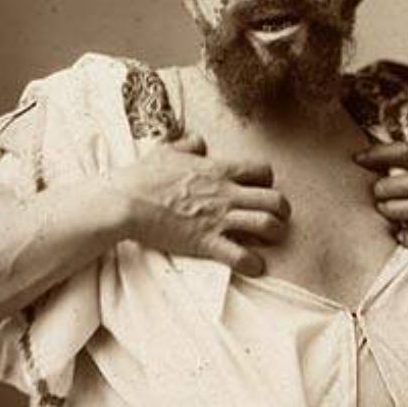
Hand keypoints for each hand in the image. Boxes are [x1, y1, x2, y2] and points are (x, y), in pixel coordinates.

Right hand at [111, 134, 289, 275]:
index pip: (263, 170)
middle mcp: (225, 193)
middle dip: (282, 211)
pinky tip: (253, 266)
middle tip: (276, 217)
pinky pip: (242, 256)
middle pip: (275, 200)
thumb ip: (188, 144)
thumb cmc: (143, 177)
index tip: (259, 189)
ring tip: (268, 240)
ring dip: (274, 235)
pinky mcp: (206, 242)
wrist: (125, 203)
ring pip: (268, 225)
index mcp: (218, 170)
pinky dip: (254, 264)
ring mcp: (218, 218)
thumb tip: (198, 140)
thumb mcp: (166, 151)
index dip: (268, 181)